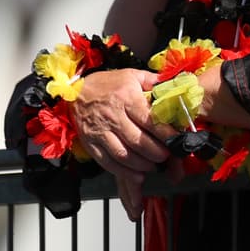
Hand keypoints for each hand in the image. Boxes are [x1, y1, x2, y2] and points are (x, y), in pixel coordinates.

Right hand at [70, 68, 175, 219]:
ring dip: (142, 164)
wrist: (74, 91)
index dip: (164, 133)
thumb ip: (152, 81)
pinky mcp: (91, 143)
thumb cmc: (106, 84)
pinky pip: (108, 162)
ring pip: (124, 154)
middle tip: (166, 156)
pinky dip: (124, 172)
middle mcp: (113, 115)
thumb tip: (172, 87)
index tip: (175, 140)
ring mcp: (100, 131)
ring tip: (153, 166)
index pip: (149, 119)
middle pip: (138, 141)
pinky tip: (137, 174)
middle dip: (156, 152)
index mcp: (126, 97)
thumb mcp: (130, 75)